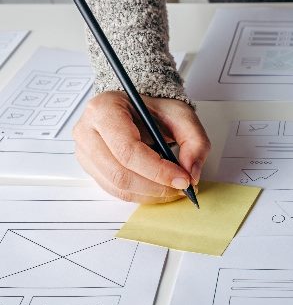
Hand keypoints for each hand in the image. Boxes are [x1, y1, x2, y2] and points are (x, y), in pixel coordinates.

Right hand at [73, 91, 210, 202]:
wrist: (138, 109)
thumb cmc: (154, 109)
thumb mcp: (182, 114)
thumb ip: (195, 141)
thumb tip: (191, 173)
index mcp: (104, 109)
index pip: (128, 149)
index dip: (157, 170)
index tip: (182, 179)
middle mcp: (87, 130)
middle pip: (120, 172)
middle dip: (156, 186)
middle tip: (182, 187)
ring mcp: (85, 152)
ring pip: (118, 187)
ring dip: (151, 194)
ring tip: (173, 188)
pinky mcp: (91, 168)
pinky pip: (116, 191)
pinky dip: (142, 195)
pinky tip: (159, 189)